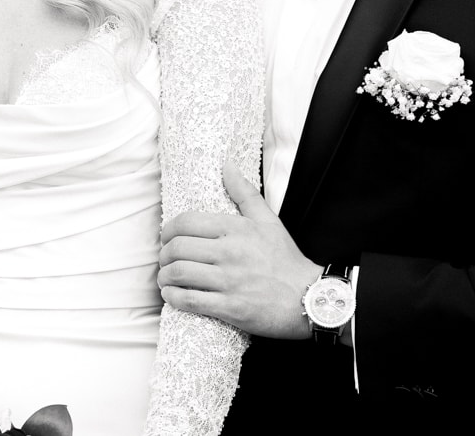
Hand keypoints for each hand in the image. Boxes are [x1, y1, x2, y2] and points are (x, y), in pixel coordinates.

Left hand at [157, 162, 321, 337]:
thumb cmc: (286, 260)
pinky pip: (189, 300)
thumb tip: (227, 166)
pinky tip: (172, 296)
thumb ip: (244, 193)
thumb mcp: (269, 221)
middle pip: (177, 248)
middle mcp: (230, 252)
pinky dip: (173, 297)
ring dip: (165, 277)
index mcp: (236, 229)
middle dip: (164, 255)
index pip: (186, 222)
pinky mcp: (231, 308)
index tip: (167, 238)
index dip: (168, 230)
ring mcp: (230, 281)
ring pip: (179, 274)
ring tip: (166, 278)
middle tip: (165, 260)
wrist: (311, 299)